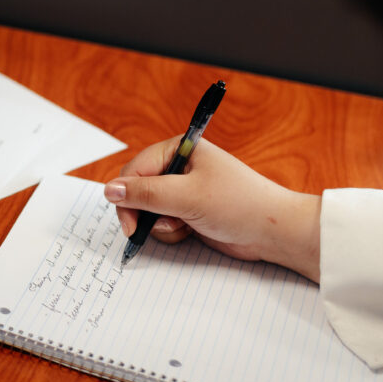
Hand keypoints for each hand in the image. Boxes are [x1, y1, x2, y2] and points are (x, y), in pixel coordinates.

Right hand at [104, 137, 321, 281]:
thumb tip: (109, 190)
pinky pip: (164, 223)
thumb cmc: (238, 204)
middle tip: (142, 232)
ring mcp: (185, 190)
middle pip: (138, 190)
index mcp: (180, 149)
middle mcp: (180, 167)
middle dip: (143, 213)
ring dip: (160, 225)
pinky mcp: (190, 212)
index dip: (127, 195)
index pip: (136, 169)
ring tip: (182, 227)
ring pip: (149, 210)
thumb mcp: (187, 197)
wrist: (273, 232)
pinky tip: (190, 232)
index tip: (129, 222)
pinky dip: (171, 232)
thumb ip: (146, 194)